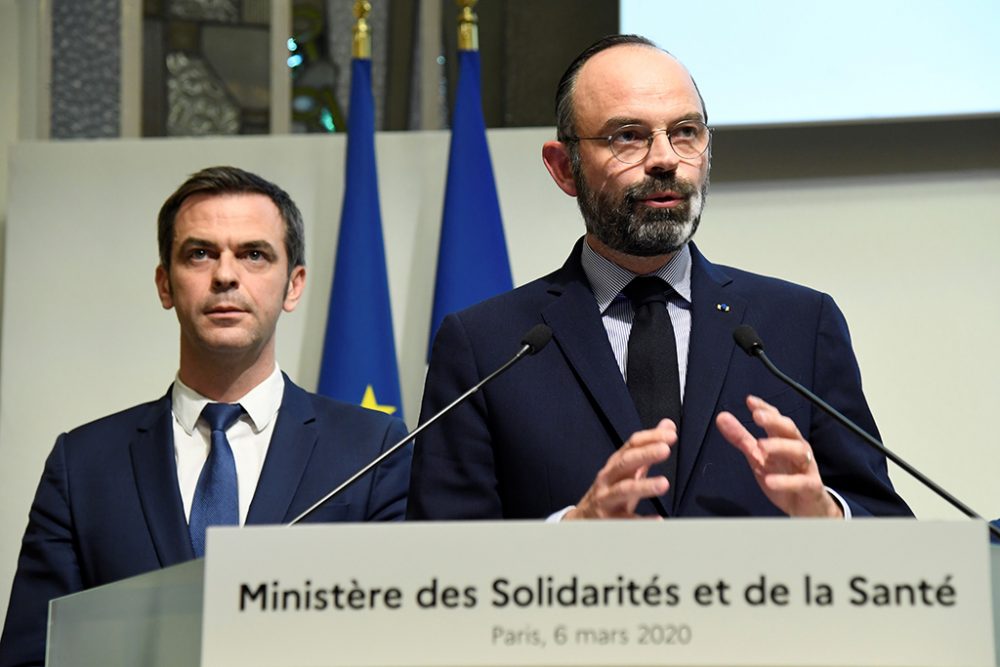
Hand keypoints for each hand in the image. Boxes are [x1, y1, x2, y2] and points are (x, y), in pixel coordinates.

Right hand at [565, 419, 674, 519]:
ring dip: (643, 486)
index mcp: (616, 464)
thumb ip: (648, 448)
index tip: (671, 435)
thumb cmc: (610, 491)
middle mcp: (609, 478)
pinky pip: (625, 520)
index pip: (632, 445)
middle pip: (625, 462)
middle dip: (644, 454)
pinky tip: (658, 520)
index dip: (650, 438)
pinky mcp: (608, 520)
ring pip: (623, 490)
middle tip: (665, 450)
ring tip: (663, 484)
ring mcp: (606, 498)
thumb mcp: (627, 469)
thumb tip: (668, 425)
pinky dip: (641, 520)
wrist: (581, 519)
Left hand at [716, 395, 841, 517]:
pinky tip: (770, 481)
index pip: (777, 419)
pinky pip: (801, 482)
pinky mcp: (810, 487)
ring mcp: (806, 467)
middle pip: (789, 429)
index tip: (750, 401)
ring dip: (780, 446)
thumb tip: (721, 417)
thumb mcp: (757, 457)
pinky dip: (786, 481)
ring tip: (761, 446)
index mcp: (783, 439)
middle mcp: (797, 449)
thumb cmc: (782, 475)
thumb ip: (740, 438)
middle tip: (757, 417)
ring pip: (799, 451)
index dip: (765, 409)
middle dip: (774, 421)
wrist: (806, 507)